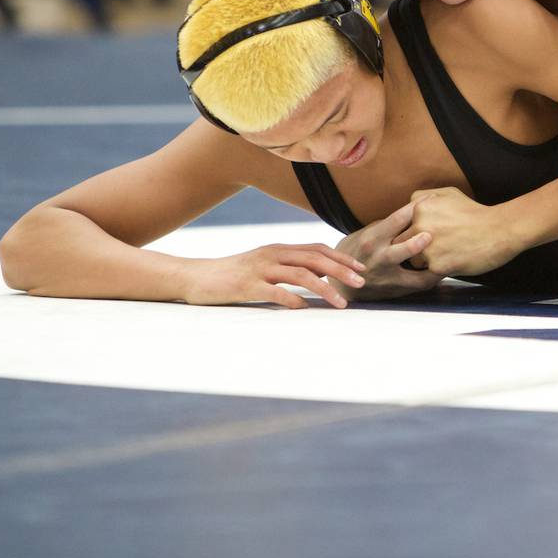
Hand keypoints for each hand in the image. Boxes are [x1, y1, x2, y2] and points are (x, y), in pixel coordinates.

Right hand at [180, 243, 366, 307]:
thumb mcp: (265, 266)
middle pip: (314, 258)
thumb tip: (323, 272)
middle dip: (341, 270)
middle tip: (361, 282)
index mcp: (278, 249)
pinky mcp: (246, 286)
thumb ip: (291, 266)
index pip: (317, 249)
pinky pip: (275, 292)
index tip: (361, 269)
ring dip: (325, 288)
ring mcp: (259, 269)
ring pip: (300, 274)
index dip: (341, 257)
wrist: (196, 277)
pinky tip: (306, 309)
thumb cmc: (234, 275)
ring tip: (341, 303)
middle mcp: (272, 255)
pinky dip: (293, 300)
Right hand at [336, 202, 444, 299]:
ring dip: (433, 264)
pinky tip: (445, 267)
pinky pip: (419, 285)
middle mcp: (378, 258)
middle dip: (418, 242)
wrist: (342, 281)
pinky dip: (433, 277)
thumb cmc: (358, 251)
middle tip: (434, 233)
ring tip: (448, 254)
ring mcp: (388, 277)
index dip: (413, 209)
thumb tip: (413, 211)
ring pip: (414, 274)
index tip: (430, 199)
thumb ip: (388, 226)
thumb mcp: (368, 233)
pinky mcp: (395, 290)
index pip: (395, 220)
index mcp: (372, 239)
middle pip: (401, 250)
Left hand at [397, 187, 522, 276]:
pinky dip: (440, 269)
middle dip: (414, 247)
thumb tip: (410, 204)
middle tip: (435, 246)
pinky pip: (429, 272)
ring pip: (414, 260)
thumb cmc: (476, 213)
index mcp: (419, 209)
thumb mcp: (449, 193)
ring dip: (425, 261)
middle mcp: (419, 226)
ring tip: (447, 253)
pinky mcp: (437, 265)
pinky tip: (455, 260)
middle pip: (403, 244)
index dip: (412, 232)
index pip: (401, 226)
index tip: (424, 235)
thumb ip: (424, 197)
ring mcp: (427, 247)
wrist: (500, 230)